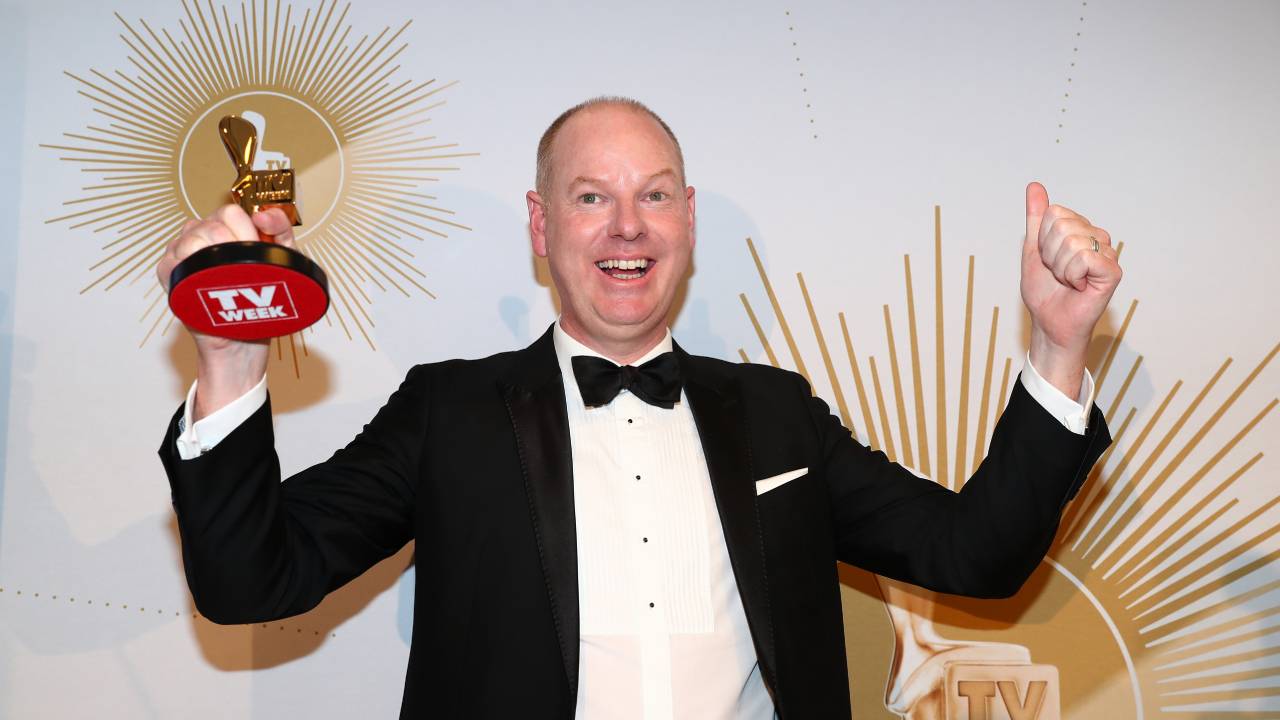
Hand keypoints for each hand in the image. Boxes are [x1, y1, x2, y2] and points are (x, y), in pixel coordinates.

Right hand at [156, 204, 295, 419]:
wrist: (244, 343)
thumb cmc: (261, 302)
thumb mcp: (284, 263)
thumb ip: (282, 232)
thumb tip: (266, 213)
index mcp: (226, 231)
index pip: (229, 212)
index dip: (246, 226)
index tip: (260, 247)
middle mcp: (202, 239)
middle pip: (210, 222)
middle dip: (234, 240)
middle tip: (249, 265)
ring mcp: (183, 256)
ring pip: (190, 236)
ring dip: (214, 252)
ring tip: (229, 275)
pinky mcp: (171, 276)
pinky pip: (171, 260)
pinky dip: (187, 265)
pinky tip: (204, 278)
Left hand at [1021, 182, 1122, 396]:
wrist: (1050, 323)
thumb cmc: (1044, 291)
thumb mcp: (1033, 249)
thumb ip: (1036, 218)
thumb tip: (1035, 186)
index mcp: (1079, 229)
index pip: (1054, 213)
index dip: (1042, 239)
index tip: (1047, 259)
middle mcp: (1097, 237)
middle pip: (1062, 226)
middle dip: (1049, 253)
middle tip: (1057, 273)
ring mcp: (1107, 253)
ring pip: (1072, 241)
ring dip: (1060, 267)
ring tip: (1068, 281)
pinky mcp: (1113, 270)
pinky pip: (1084, 258)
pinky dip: (1072, 275)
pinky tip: (1079, 286)